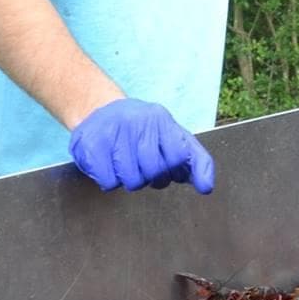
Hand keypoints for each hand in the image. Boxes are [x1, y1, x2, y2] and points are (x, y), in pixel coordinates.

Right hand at [67, 99, 215, 193]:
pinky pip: (109, 182)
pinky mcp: (91, 145)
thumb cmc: (141, 131)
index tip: (163, 165)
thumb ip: (197, 161)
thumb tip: (206, 187)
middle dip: (150, 177)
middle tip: (141, 165)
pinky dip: (110, 181)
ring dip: (129, 179)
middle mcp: (136, 122)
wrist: (97, 112)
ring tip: (124, 162)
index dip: (172, 170)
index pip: (179, 157)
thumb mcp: (173, 138)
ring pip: (131, 180)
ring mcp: (112, 131)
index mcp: (160, 119)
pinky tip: (108, 164)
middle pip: (154, 172)